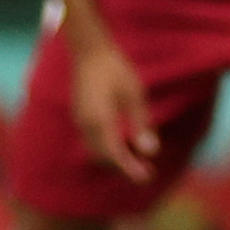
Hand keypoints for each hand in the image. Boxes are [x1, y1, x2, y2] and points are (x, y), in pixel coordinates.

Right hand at [69, 34, 158, 183]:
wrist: (89, 51)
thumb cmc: (115, 69)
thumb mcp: (134, 95)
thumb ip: (141, 124)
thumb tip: (150, 151)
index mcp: (99, 120)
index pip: (115, 154)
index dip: (130, 168)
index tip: (146, 178)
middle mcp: (85, 125)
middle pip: (104, 156)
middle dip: (124, 165)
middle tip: (146, 171)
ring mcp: (80, 121)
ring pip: (97, 149)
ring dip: (115, 157)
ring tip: (137, 159)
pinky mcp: (79, 116)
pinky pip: (93, 140)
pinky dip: (108, 147)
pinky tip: (123, 143)